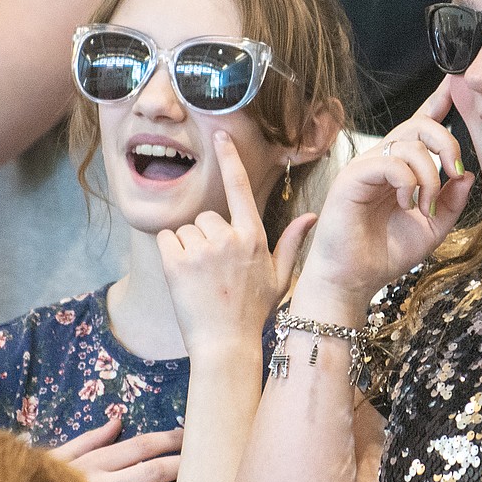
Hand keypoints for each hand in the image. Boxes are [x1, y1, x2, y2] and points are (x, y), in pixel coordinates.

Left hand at [156, 130, 317, 355]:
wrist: (226, 346)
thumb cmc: (253, 314)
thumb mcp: (280, 278)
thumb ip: (292, 243)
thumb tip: (314, 216)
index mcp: (255, 237)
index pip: (240, 188)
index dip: (230, 159)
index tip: (220, 134)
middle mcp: (230, 237)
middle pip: (207, 217)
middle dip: (206, 238)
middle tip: (215, 271)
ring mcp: (203, 249)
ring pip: (186, 229)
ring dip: (188, 249)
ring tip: (201, 279)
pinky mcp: (177, 261)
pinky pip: (167, 240)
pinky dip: (171, 255)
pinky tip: (184, 278)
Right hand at [299, 80, 474, 309]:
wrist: (355, 279)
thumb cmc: (387, 252)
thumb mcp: (433, 227)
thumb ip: (452, 201)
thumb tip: (467, 174)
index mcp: (402, 168)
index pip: (420, 125)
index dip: (438, 101)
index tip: (456, 84)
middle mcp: (384, 160)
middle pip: (420, 125)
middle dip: (447, 143)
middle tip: (454, 172)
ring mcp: (366, 166)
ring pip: (409, 144)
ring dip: (429, 176)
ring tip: (425, 206)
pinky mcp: (352, 177)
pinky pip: (390, 163)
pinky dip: (408, 183)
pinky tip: (407, 204)